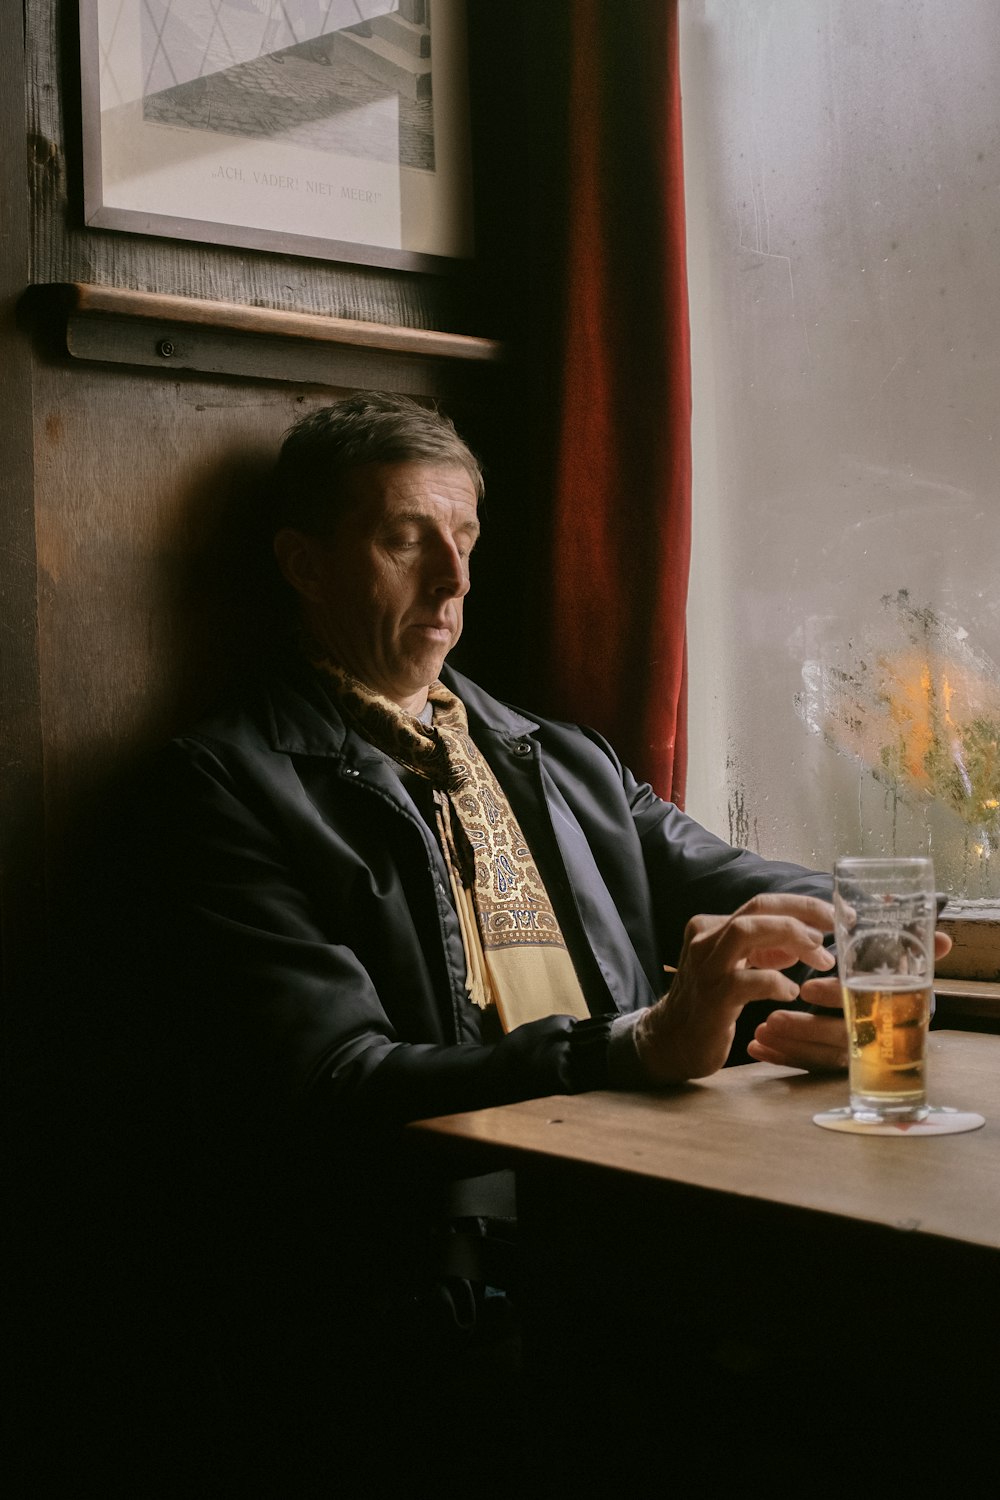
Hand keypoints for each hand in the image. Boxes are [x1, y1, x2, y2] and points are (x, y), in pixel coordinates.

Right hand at [635, 893, 836, 1084]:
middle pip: (757, 907)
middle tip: (836, 928)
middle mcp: (705, 939)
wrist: (670, 1042)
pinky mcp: (713, 997)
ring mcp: (706, 966)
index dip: (803, 905)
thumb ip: (763, 952)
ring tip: (819, 958)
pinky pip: (752, 980)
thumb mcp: (737, 969)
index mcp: (711, 927)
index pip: (762, 903)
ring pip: (748, 931)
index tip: (836, 914)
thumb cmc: (708, 1005)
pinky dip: (779, 982)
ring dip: (791, 938)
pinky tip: (791, 993)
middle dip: (803, 913)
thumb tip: (800, 942)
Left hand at [746, 930, 953, 1071]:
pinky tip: (756, 1048)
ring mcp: (851, 1052)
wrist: (894, 1005)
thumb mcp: (902, 959)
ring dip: (789, 1047)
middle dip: (804, 1031)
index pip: (861, 1008)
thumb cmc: (891, 975)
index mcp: (885, 1011)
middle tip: (772, 1020)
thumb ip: (919, 949)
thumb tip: (945, 940)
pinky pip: (806, 1066)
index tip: (806, 988)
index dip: (834, 998)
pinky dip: (781, 1058)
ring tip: (760, 1032)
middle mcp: (869, 1035)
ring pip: (819, 1056)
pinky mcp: (830, 1061)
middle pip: (837, 1039)